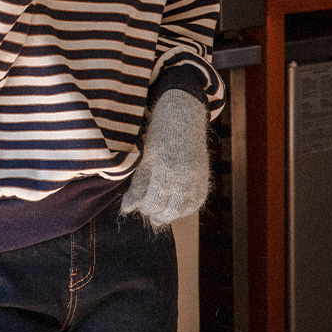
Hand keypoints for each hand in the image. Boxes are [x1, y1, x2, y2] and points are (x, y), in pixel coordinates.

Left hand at [122, 88, 209, 228]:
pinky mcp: (205, 177)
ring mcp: (198, 178)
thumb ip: (137, 186)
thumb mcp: (144, 160)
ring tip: (161, 211)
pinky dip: (187, 208)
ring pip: (186, 209)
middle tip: (148, 210)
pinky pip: (198, 200)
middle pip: (171, 211)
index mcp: (166, 172)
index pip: (154, 204)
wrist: (182, 117)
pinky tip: (176, 206)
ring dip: (172, 214)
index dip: (144, 208)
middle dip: (157, 214)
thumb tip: (126, 209)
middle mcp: (185, 178)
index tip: (137, 204)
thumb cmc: (157, 137)